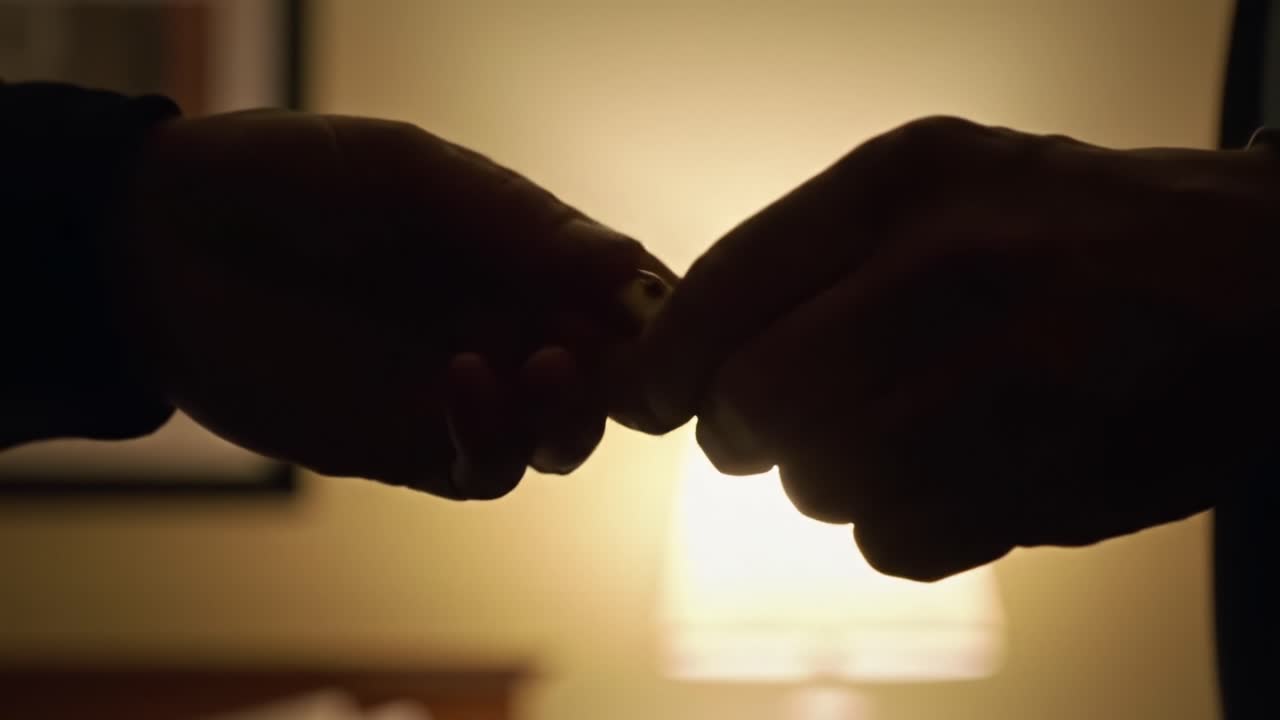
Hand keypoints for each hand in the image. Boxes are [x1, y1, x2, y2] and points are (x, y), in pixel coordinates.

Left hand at [110, 110, 673, 498]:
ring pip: (564, 439)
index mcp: (528, 257)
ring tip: (541, 362)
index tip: (669, 309)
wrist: (165, 242)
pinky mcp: (413, 446)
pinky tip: (461, 378)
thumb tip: (631, 266)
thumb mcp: (416, 176)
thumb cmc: (296, 181)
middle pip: (616, 381)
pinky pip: (486, 470)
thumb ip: (520, 223)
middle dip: (629, 374)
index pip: (629, 295)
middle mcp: (512, 329)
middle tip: (602, 347)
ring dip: (572, 411)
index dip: (661, 310)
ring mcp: (468, 395)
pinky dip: (494, 438)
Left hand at [623, 116, 1279, 579]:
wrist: (1253, 280)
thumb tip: (677, 362)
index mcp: (902, 185)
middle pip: (758, 404)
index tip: (652, 397)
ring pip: (821, 486)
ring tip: (894, 431)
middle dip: (744, 430)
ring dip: (831, 476)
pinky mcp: (1055, 480)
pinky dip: (899, 525)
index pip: (720, 292)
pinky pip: (895, 544)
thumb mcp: (934, 185)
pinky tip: (951, 471)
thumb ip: (801, 258)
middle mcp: (950, 272)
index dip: (665, 363)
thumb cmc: (1066, 231)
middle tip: (769, 423)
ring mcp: (1010, 381)